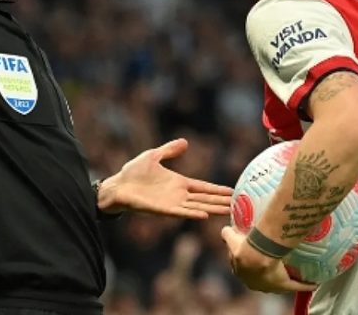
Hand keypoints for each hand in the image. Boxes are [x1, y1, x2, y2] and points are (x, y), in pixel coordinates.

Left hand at [101, 138, 232, 218]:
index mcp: (179, 183)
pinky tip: (205, 215)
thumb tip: (185, 142)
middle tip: (240, 205)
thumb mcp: (154, 156)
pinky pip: (181, 212)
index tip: (233, 191)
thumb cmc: (133, 173)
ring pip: (198, 207)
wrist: (116, 185)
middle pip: (205, 198)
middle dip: (221, 201)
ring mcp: (172, 203)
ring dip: (212, 209)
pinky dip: (193, 213)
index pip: (203, 187)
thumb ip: (170, 150)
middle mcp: (178, 195)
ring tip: (228, 211)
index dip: (217, 189)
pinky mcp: (162, 210)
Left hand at [221, 226, 316, 293]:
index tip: (251, 249)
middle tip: (270, 256)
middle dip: (262, 268)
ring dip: (281, 276)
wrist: (257, 255)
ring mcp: (269, 285)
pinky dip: (305, 285)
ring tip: (287, 269)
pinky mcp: (284, 284)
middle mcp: (254, 282)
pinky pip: (296, 286)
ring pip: (276, 281)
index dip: (246, 257)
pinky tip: (313, 283)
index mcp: (241, 272)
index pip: (241, 265)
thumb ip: (226, 233)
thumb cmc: (244, 247)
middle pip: (258, 274)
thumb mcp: (232, 239)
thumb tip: (225, 228)